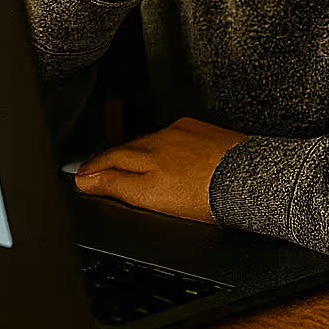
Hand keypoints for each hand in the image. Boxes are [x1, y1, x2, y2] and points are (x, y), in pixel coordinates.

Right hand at [74, 117, 246, 222]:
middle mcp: (160, 141)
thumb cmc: (207, 197)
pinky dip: (162, 143)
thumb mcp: (152, 198)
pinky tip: (166, 154)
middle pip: (125, 149)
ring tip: (126, 162)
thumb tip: (86, 180)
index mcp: (146, 160)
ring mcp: (182, 134)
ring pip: (149, 141)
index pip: (109, 162)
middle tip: (93, 167)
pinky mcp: (202, 131)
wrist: (248, 179)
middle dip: (107, 157)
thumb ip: (116, 186)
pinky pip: (173, 134)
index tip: (80, 176)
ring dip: (134, 151)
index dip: (92, 170)